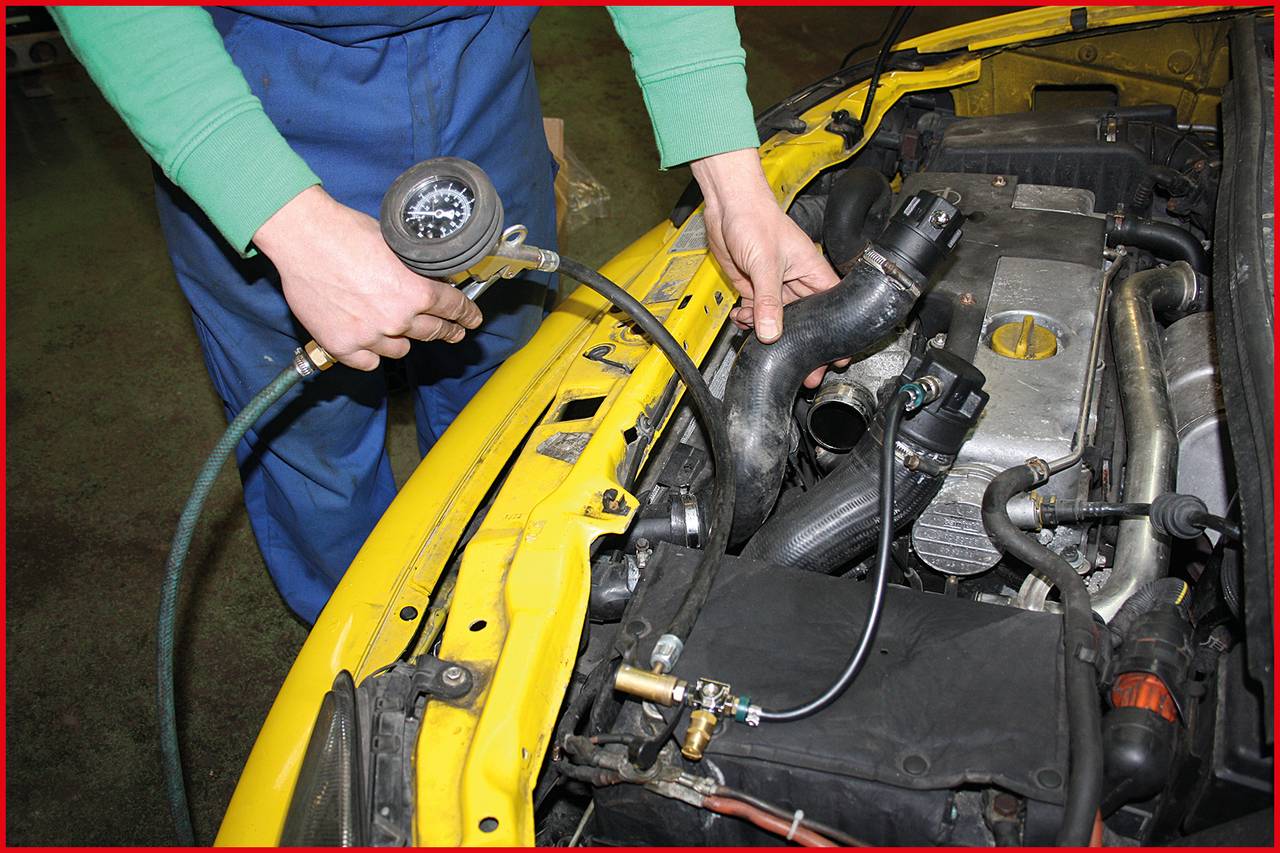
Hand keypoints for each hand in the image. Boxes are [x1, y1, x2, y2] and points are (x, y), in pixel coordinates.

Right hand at [253, 186, 481, 370]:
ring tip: (397, 331)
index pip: (454, 308)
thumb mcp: (396, 246)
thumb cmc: (345, 232)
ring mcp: (369, 336)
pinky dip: (370, 355)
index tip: (471, 320)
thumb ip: (414, 271)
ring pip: (400, 351)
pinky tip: (369, 345)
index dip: (466, 315)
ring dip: (401, 341)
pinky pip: (368, 363)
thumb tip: (429, 280)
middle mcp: (396, 319)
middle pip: (432, 332)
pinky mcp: (341, 346)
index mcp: (415, 292)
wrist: (303, 238)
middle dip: (447, 331)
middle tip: (453, 333)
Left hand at [690, 148, 841, 385]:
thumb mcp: (765, 264)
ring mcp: (775, 286)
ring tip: (761, 342)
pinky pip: (758, 313)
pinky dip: (750, 320)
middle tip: (805, 371)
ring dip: (769, 333)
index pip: (833, 306)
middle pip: (806, 321)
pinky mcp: (754, 287)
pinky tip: (743, 318)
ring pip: (779, 320)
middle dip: (802, 344)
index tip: (839, 357)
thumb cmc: (755, 219)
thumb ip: (768, 301)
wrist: (726, 206)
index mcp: (812, 271)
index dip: (837, 332)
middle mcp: (797, 281)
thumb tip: (771, 334)